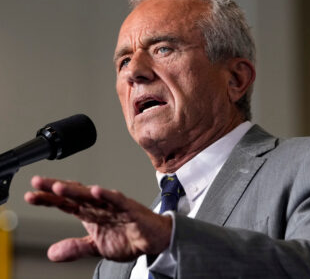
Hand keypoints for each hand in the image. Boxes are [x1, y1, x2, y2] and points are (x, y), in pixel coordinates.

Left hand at [24, 176, 170, 261]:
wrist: (154, 240)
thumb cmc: (128, 237)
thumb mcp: (96, 248)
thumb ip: (76, 248)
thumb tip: (52, 252)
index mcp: (91, 213)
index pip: (65, 203)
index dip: (48, 199)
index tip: (30, 196)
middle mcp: (100, 205)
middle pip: (74, 193)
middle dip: (55, 188)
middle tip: (38, 182)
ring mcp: (114, 205)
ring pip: (93, 195)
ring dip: (76, 191)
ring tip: (58, 187)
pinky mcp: (130, 208)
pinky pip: (118, 200)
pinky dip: (108, 195)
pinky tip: (97, 191)